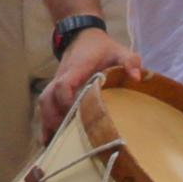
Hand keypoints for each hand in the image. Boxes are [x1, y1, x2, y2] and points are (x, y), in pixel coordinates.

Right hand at [31, 24, 141, 143]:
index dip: (66, 101)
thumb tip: (137, 78)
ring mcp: (55, 84)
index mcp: (76, 69)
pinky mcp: (55, 91)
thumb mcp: (119, 50)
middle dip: (53, 119)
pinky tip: (49, 142)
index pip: (63, 85)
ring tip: (57, 145)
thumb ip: (129, 61)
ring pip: (44, 104)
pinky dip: (46, 123)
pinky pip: (45, 106)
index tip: (76, 116)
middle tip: (67, 138)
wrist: (82, 36)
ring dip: (48, 123)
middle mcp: (61, 77)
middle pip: (48, 99)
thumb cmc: (102, 47)